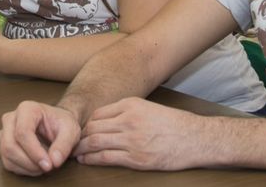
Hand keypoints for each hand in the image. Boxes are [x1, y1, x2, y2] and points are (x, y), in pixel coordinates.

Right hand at [0, 101, 80, 175]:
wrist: (57, 124)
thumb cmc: (61, 123)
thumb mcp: (70, 130)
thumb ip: (64, 145)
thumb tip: (54, 161)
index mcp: (27, 109)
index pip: (22, 132)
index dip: (34, 152)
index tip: (48, 165)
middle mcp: (12, 118)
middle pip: (10, 145)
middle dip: (29, 162)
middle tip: (47, 167)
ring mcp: (5, 132)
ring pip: (7, 155)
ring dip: (27, 167)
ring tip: (44, 165)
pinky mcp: (5, 145)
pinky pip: (8, 163)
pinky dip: (23, 169)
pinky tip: (36, 166)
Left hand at [74, 97, 207, 170]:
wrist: (195, 138)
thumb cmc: (174, 123)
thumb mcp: (149, 108)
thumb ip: (127, 111)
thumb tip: (105, 120)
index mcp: (131, 105)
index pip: (98, 113)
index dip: (85, 123)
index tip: (78, 129)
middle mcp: (129, 120)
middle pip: (93, 127)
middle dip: (78, 136)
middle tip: (69, 142)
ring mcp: (132, 140)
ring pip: (96, 142)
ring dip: (81, 149)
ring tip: (73, 152)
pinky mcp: (137, 158)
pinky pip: (106, 158)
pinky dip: (92, 159)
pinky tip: (86, 160)